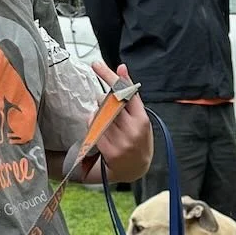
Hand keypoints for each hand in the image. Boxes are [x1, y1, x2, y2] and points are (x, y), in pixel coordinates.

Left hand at [89, 62, 152, 183]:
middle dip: (105, 100)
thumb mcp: (139, 117)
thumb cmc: (137, 140)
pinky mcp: (109, 150)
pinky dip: (94, 125)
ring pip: (99, 114)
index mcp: (142, 120)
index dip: (110, 77)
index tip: (96, 64)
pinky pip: (93, 127)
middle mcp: (133, 131)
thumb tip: (121, 67)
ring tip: (109, 125)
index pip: (125, 92)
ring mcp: (121, 142)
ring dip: (99, 114)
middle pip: (109, 102)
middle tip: (108, 108)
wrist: (134, 169)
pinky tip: (102, 132)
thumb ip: (130, 95)